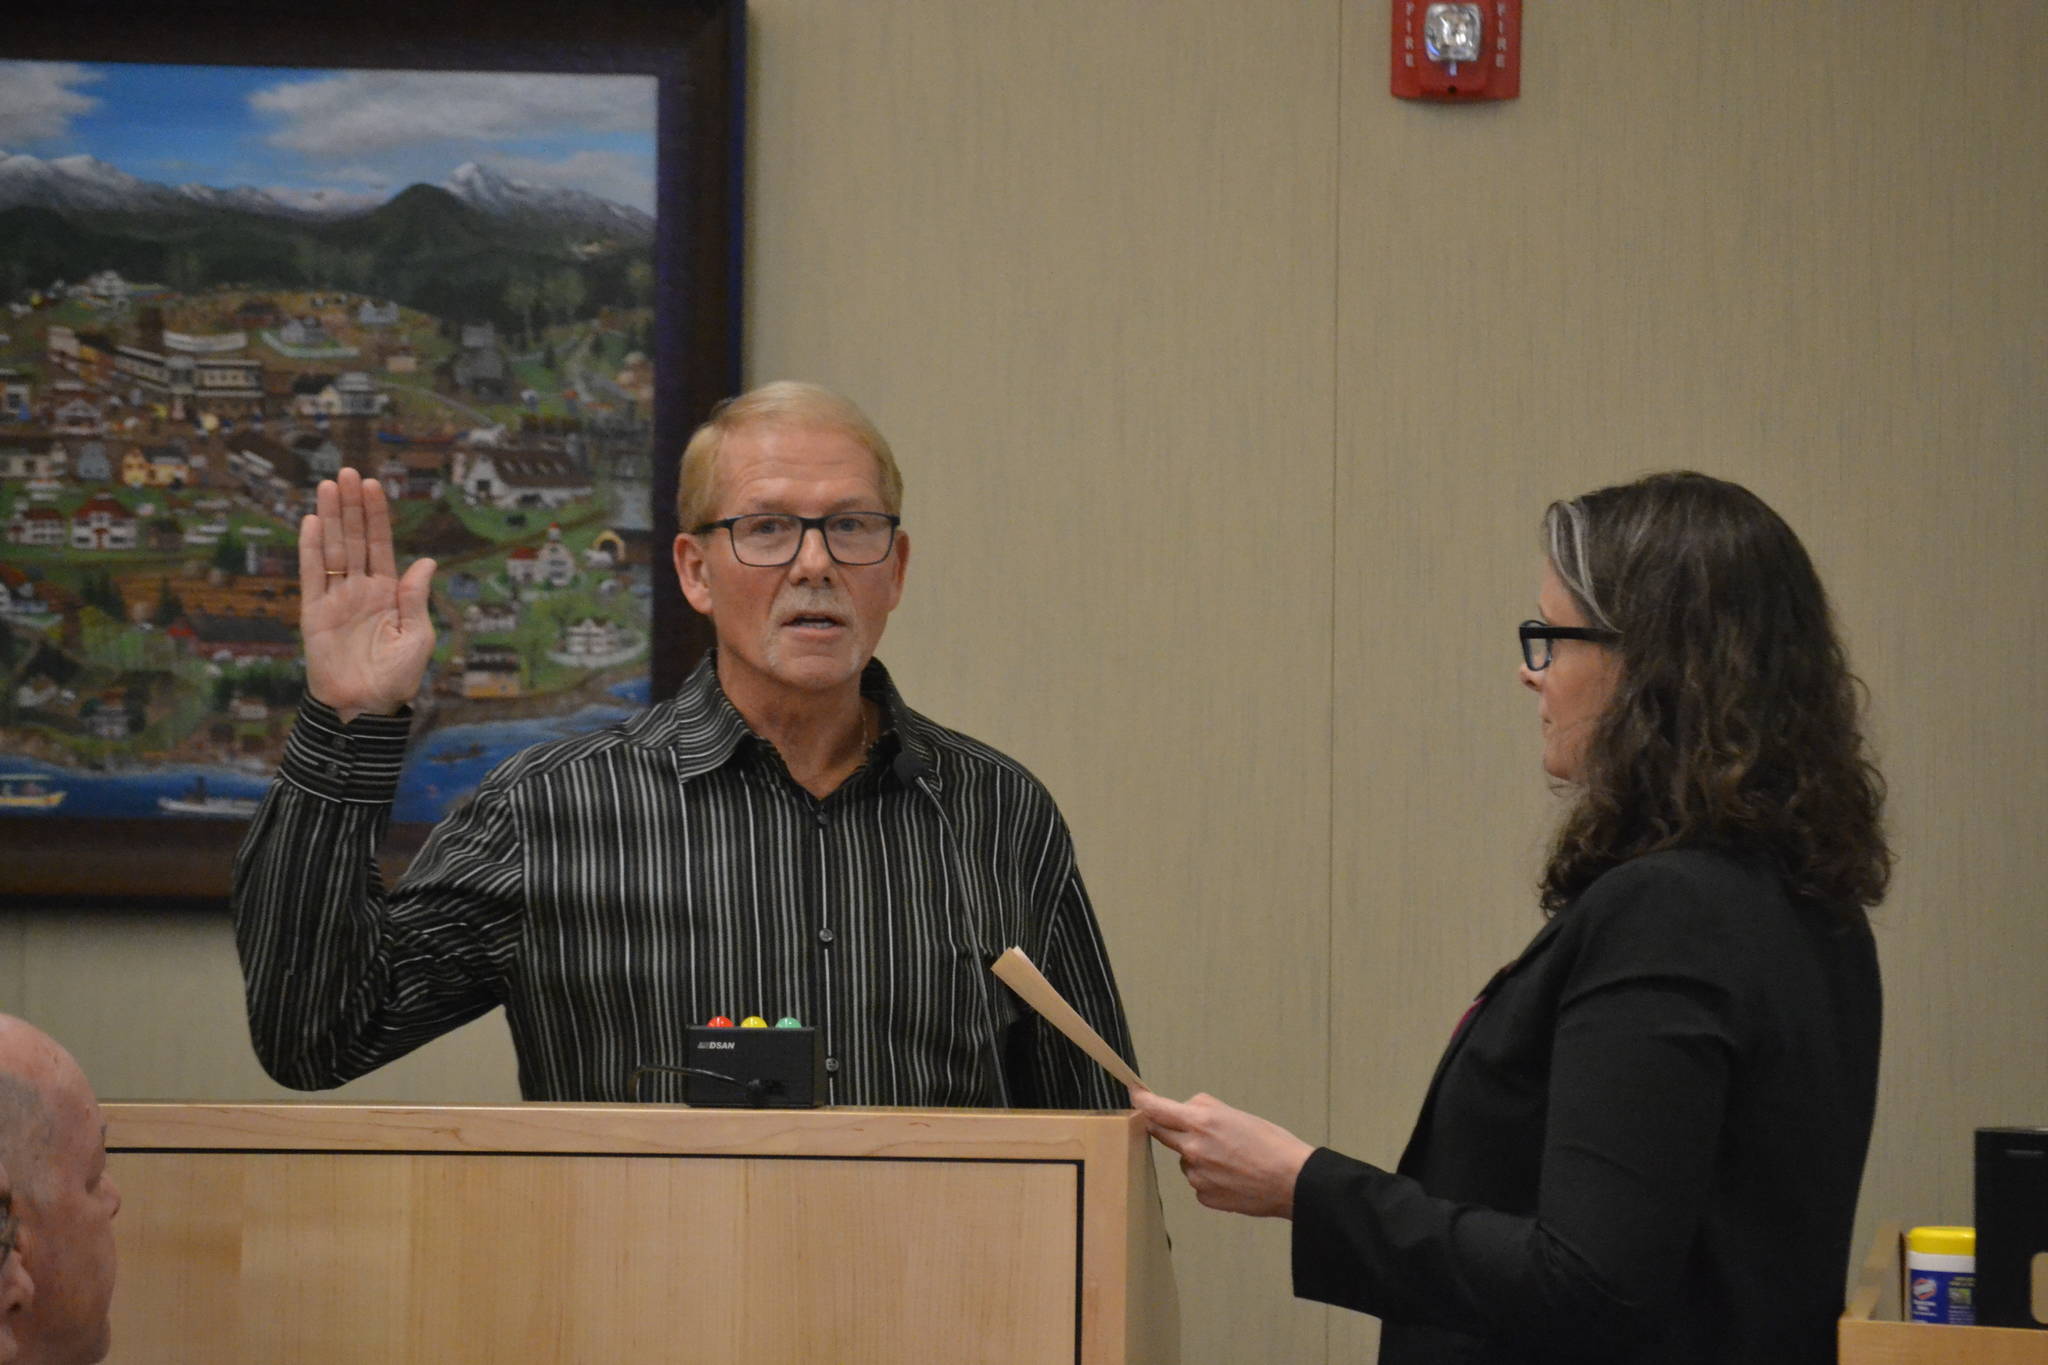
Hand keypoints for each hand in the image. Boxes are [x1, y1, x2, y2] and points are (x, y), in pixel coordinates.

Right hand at [299, 469, 436, 722]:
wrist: (366, 708)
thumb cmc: (397, 678)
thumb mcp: (417, 636)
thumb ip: (415, 597)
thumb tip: (425, 561)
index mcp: (388, 593)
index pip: (381, 544)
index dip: (377, 515)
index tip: (373, 485)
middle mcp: (361, 590)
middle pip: (354, 539)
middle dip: (351, 506)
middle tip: (347, 473)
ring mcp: (336, 599)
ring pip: (332, 549)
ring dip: (331, 518)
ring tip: (328, 486)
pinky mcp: (314, 614)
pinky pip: (311, 576)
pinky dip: (310, 549)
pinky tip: (312, 522)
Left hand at [1129, 1087, 1314, 1218]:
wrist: (1293, 1181)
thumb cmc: (1272, 1144)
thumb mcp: (1237, 1114)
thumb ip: (1205, 1110)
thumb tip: (1187, 1111)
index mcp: (1202, 1123)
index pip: (1158, 1109)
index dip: (1142, 1100)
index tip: (1134, 1094)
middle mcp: (1193, 1150)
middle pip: (1162, 1133)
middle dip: (1168, 1127)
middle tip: (1190, 1128)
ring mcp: (1196, 1176)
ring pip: (1184, 1160)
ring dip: (1196, 1156)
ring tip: (1231, 1159)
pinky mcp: (1204, 1196)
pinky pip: (1198, 1181)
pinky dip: (1209, 1177)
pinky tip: (1232, 1177)